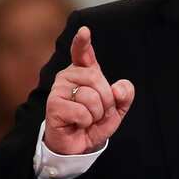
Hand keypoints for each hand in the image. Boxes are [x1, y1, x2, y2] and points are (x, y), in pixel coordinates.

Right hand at [44, 26, 134, 154]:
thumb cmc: (93, 123)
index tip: (84, 31)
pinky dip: (86, 123)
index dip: (83, 42)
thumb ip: (124, 95)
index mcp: (84, 72)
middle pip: (97, 78)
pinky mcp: (54, 105)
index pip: (83, 54)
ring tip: (87, 119)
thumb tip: (119, 88)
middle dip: (106, 101)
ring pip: (91, 97)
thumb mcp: (116, 109)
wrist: (78, 146)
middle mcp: (69, 76)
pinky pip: (82, 112)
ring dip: (96, 114)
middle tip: (98, 113)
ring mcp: (59, 89)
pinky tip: (77, 124)